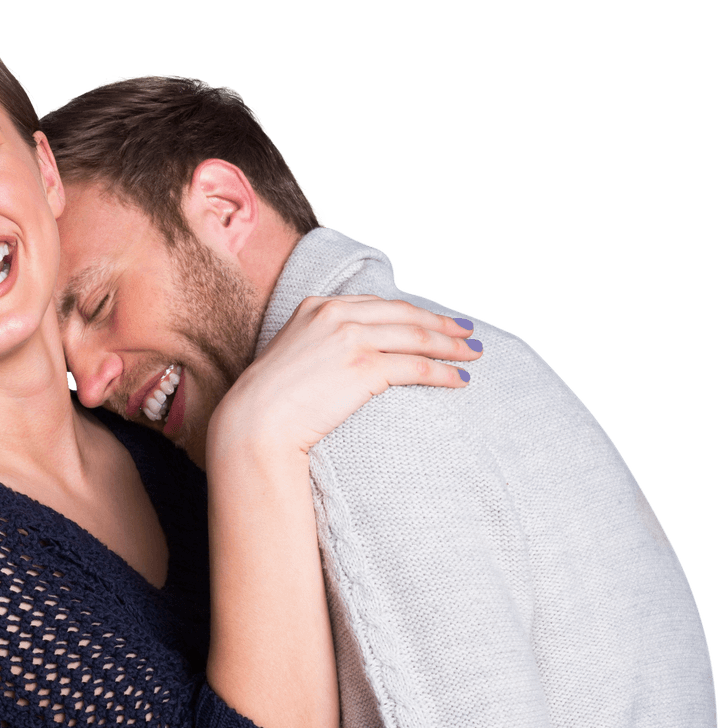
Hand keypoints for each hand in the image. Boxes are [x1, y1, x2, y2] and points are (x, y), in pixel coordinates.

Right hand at [209, 296, 481, 457]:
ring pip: (416, 336)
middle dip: (441, 324)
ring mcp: (351, 339)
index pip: (378, 304)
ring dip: (450, 346)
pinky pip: (416, 367)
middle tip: (467, 333)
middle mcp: (336, 314)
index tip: (434, 320)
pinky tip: (459, 380)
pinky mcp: (364, 367)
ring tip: (473, 354)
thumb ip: (321, 343)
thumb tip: (350, 355)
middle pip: (404, 314)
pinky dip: (443, 372)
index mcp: (317, 306)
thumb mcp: (292, 354)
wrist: (255, 422)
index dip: (411, 312)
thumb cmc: (268, 401)